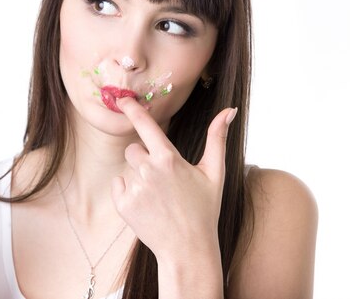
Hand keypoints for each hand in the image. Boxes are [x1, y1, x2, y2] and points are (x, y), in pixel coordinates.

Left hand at [111, 97, 236, 262]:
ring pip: (128, 168)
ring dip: (138, 176)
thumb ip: (217, 138)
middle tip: (163, 179)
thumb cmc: (204, 210)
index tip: (122, 99)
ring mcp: (134, 188)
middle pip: (134, 149)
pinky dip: (129, 192)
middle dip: (144, 158)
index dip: (132, 109)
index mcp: (169, 159)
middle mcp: (148, 170)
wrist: (188, 249)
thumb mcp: (215, 173)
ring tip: (158, 196)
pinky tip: (147, 205)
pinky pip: (119, 185)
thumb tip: (229, 110)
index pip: (145, 125)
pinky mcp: (123, 204)